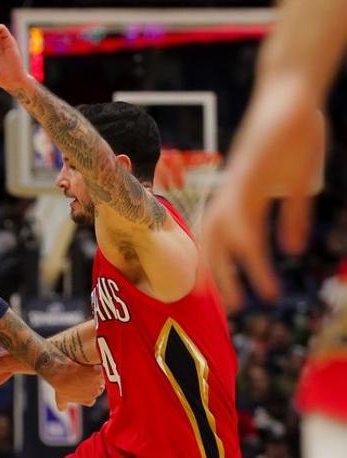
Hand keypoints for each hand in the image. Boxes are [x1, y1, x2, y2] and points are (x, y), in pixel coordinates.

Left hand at [47, 361, 104, 408]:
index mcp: (89, 401)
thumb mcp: (61, 398)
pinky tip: (89, 366)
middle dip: (94, 384)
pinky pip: (100, 369)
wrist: (61, 373)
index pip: (93, 397)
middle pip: (100, 388)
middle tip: (84, 377)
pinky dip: (96, 367)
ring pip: (101, 379)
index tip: (83, 387)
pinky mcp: (98, 373)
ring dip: (97, 376)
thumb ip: (63, 405)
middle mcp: (95, 394)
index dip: (89, 392)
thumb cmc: (60, 386)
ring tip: (86, 371)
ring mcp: (98, 383)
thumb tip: (62, 409)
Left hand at [201, 93, 323, 309]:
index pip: (218, 244)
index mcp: (237, 200)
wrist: (292, 94)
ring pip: (222, 237)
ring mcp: (235, 186)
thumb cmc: (294, 136)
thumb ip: (293, 216)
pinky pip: (243, 214)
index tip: (223, 302)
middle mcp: (229, 197)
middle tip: (226, 313)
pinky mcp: (248, 174)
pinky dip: (246, 238)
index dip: (216, 272)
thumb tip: (291, 248)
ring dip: (229, 271)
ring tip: (241, 301)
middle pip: (210, 247)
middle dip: (215, 281)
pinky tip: (254, 257)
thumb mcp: (297, 184)